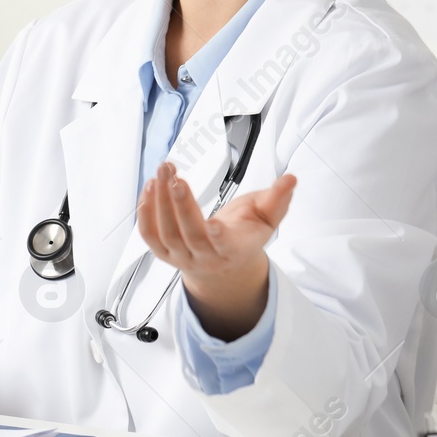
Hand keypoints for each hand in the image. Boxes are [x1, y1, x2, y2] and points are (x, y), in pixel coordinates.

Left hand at [137, 160, 297, 339]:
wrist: (223, 264)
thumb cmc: (244, 235)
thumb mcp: (266, 218)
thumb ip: (277, 200)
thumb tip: (290, 179)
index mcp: (234, 250)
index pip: (225, 246)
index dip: (218, 237)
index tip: (214, 222)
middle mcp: (206, 258)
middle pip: (190, 235)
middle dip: (181, 205)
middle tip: (175, 176)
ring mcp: (182, 258)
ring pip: (166, 234)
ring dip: (160, 202)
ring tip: (162, 173)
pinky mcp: (164, 254)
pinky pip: (150, 237)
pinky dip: (145, 214)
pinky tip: (148, 190)